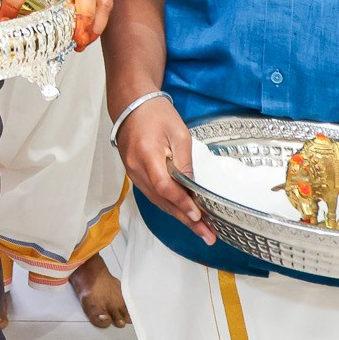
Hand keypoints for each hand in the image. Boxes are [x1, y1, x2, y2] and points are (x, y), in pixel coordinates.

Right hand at [115, 94, 214, 243]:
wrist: (131, 104)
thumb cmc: (156, 114)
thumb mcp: (179, 133)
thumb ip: (185, 162)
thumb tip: (193, 187)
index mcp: (147, 155)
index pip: (164, 186)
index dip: (182, 203)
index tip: (198, 216)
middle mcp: (136, 168)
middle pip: (161, 200)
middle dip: (186, 219)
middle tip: (207, 235)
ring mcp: (132, 172)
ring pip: (157, 200)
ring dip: (178, 215)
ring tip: (200, 230)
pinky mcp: (134, 173)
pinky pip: (152, 193)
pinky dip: (168, 204)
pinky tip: (182, 212)